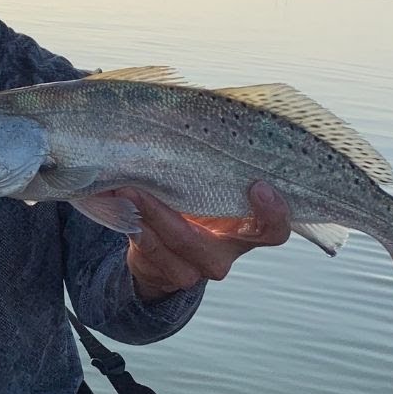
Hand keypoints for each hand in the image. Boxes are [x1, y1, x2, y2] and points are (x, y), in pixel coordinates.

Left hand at [118, 182, 289, 301]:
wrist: (166, 250)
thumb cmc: (193, 204)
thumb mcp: (207, 186)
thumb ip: (210, 166)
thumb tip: (191, 117)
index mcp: (248, 228)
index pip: (273, 229)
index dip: (273, 212)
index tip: (258, 186)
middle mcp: (228, 252)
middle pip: (202, 243)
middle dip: (168, 213)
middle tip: (141, 187)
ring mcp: (201, 269)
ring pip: (172, 245)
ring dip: (145, 215)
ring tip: (123, 190)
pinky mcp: (175, 276)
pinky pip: (152, 251)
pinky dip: (134, 225)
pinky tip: (119, 204)